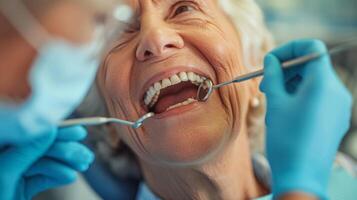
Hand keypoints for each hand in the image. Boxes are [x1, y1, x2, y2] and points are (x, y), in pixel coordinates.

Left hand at [0, 126, 93, 199]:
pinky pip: (42, 176)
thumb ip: (25, 151)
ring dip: (65, 163)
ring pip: (43, 161)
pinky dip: (57, 175)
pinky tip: (69, 176)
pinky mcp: (21, 186)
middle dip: (64, 150)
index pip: (25, 133)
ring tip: (83, 166)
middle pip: (37, 146)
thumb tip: (47, 128)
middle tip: (85, 156)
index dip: (53, 130)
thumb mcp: (6, 177)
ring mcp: (11, 173)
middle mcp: (4, 160)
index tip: (77, 131)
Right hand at [259, 39, 352, 197]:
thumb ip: (273, 76)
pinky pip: (319, 98)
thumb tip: (271, 60)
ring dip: (292, 85)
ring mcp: (339, 106)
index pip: (312, 48)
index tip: (271, 61)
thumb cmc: (287, 138)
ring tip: (273, 102)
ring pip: (314, 83)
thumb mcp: (276, 103)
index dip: (290, 49)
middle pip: (312, 66)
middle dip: (286, 71)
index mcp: (323, 83)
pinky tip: (285, 113)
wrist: (302, 175)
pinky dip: (301, 97)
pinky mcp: (336, 118)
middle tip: (266, 85)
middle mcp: (337, 91)